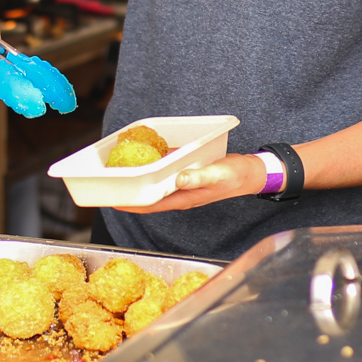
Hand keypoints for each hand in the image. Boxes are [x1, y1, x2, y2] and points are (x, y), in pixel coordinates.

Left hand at [112, 154, 263, 212]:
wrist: (251, 173)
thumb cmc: (235, 175)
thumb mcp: (217, 174)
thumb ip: (198, 177)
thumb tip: (178, 179)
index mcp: (184, 198)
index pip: (151, 205)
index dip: (131, 204)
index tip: (112, 201)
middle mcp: (180, 194)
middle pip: (149, 197)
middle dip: (131, 192)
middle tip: (111, 182)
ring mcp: (183, 186)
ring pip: (156, 185)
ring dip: (141, 179)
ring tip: (124, 168)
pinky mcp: (187, 176)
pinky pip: (166, 173)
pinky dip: (156, 167)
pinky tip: (149, 155)